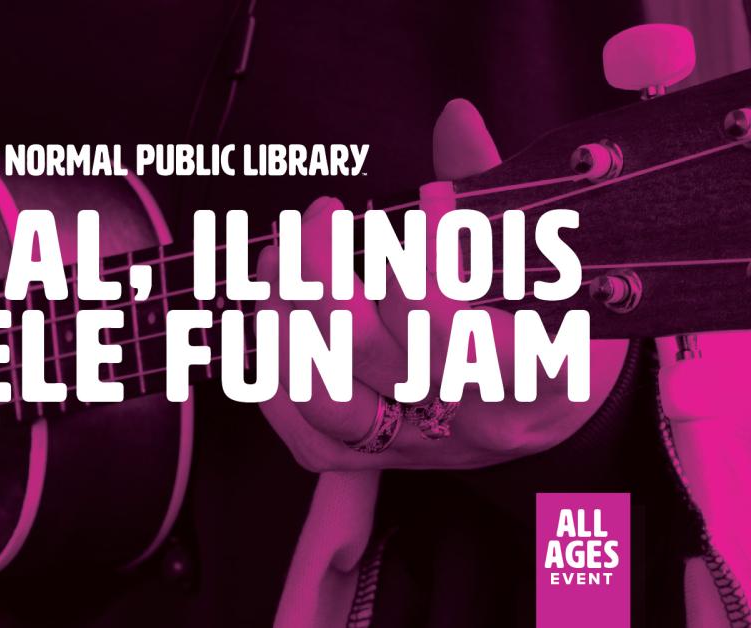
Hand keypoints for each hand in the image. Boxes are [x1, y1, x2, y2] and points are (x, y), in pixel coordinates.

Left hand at [257, 100, 628, 471]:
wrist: (560, 410)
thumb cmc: (556, 321)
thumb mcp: (550, 258)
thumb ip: (495, 189)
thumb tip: (453, 119)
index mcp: (536, 376)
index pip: (456, 328)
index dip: (426, 256)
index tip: (426, 197)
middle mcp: (470, 421)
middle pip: (373, 354)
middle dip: (326, 271)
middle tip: (323, 214)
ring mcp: (418, 447)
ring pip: (326, 398)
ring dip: (286, 316)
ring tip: (282, 256)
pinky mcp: (376, 461)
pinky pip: (306, 437)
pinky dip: (273, 375)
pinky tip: (273, 313)